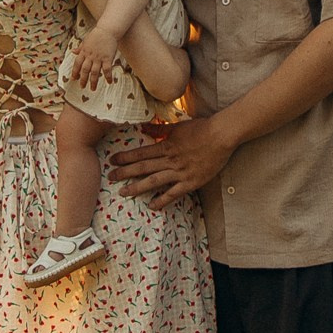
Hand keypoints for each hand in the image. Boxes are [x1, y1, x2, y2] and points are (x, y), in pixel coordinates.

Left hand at [70, 31, 116, 87]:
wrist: (107, 30)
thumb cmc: (97, 35)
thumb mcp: (86, 41)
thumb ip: (80, 48)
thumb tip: (73, 51)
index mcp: (84, 52)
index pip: (77, 64)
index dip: (75, 72)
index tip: (73, 79)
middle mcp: (90, 56)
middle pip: (84, 70)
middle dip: (82, 79)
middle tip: (81, 86)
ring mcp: (99, 58)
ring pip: (94, 72)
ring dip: (93, 81)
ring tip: (92, 89)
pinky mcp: (107, 58)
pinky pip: (107, 69)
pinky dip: (108, 76)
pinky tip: (109, 82)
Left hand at [109, 110, 237, 206]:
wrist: (221, 136)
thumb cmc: (201, 129)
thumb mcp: (178, 126)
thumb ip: (160, 129)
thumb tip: (144, 128)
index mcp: (166, 146)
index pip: (141, 153)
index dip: (125, 157)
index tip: (112, 160)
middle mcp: (170, 160)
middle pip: (143, 167)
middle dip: (125, 172)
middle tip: (111, 177)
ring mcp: (180, 172)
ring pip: (154, 181)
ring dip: (137, 187)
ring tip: (124, 192)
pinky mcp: (191, 182)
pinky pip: (174, 194)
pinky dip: (162, 200)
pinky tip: (152, 206)